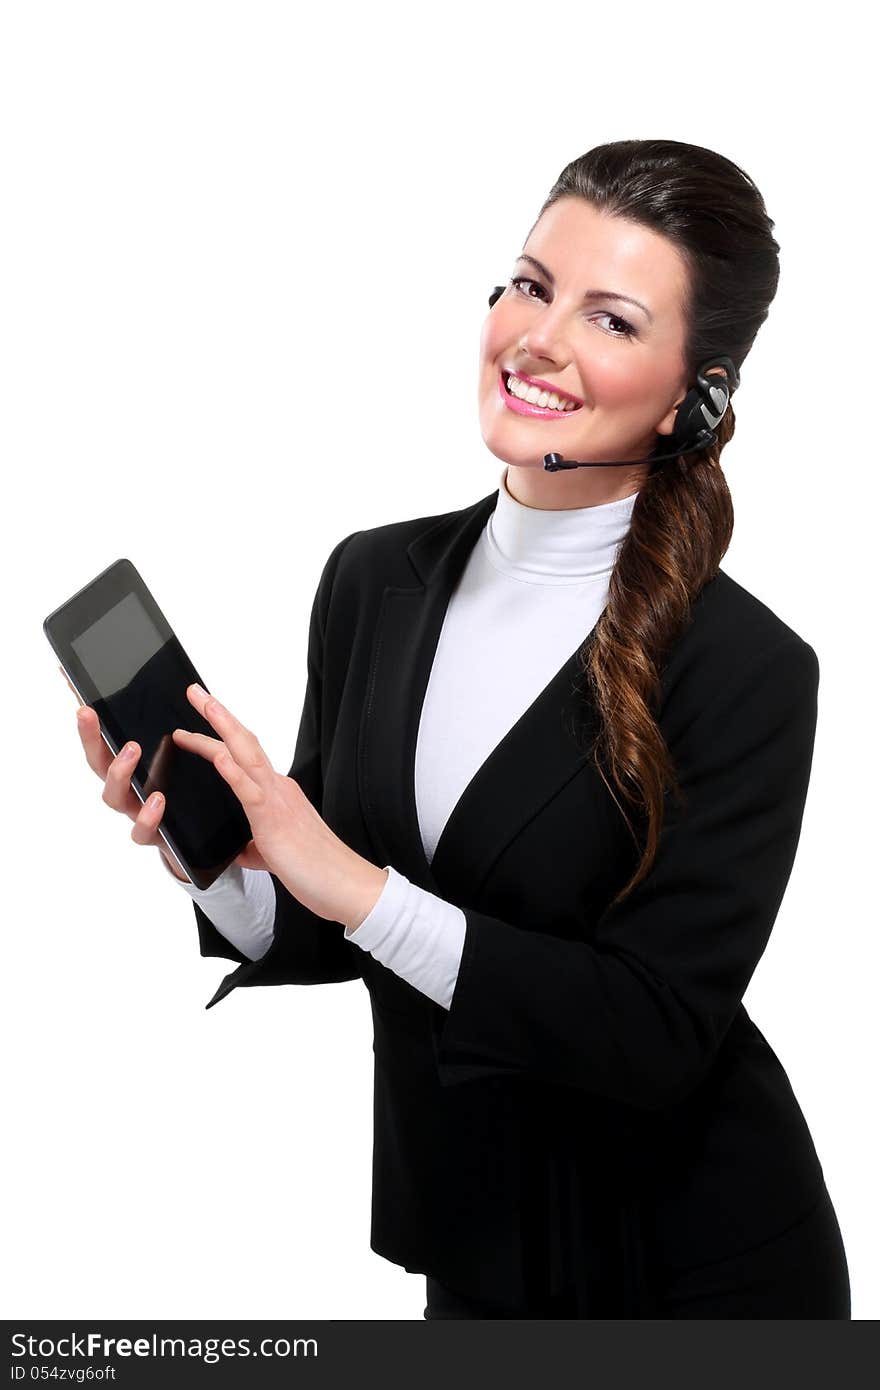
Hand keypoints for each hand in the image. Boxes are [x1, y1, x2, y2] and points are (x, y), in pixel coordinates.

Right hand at [68, 669, 190, 883]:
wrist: (209, 839)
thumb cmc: (189, 793)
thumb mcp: (184, 757)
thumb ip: (173, 729)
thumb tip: (183, 687)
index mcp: (132, 766)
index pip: (103, 738)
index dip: (88, 717)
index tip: (77, 690)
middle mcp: (127, 788)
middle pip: (97, 762)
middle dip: (90, 736)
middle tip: (89, 713)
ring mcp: (136, 811)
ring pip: (113, 796)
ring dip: (118, 771)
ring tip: (132, 750)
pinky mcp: (155, 836)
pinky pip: (142, 831)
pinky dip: (147, 816)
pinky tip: (158, 800)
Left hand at [172, 684, 387, 927]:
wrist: (345, 884)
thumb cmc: (316, 870)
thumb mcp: (274, 855)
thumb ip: (254, 848)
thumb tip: (238, 851)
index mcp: (278, 794)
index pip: (244, 756)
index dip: (221, 735)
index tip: (201, 719)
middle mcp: (278, 788)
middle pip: (243, 742)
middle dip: (217, 715)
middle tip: (194, 691)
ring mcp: (277, 799)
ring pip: (245, 753)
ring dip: (221, 726)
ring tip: (202, 703)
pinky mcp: (273, 819)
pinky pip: (249, 789)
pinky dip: (231, 770)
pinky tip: (216, 755)